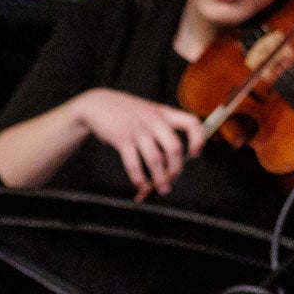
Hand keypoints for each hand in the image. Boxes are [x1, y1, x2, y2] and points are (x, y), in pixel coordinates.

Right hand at [71, 88, 202, 197]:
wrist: (96, 104)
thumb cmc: (124, 111)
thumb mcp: (147, 111)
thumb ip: (160, 127)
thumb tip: (171, 159)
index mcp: (163, 113)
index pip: (191, 122)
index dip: (198, 139)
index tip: (195, 153)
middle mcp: (153, 120)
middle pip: (174, 148)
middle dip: (175, 169)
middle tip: (172, 179)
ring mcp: (137, 129)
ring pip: (155, 159)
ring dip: (160, 178)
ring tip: (161, 189)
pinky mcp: (122, 138)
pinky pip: (134, 163)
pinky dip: (139, 178)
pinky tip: (140, 184)